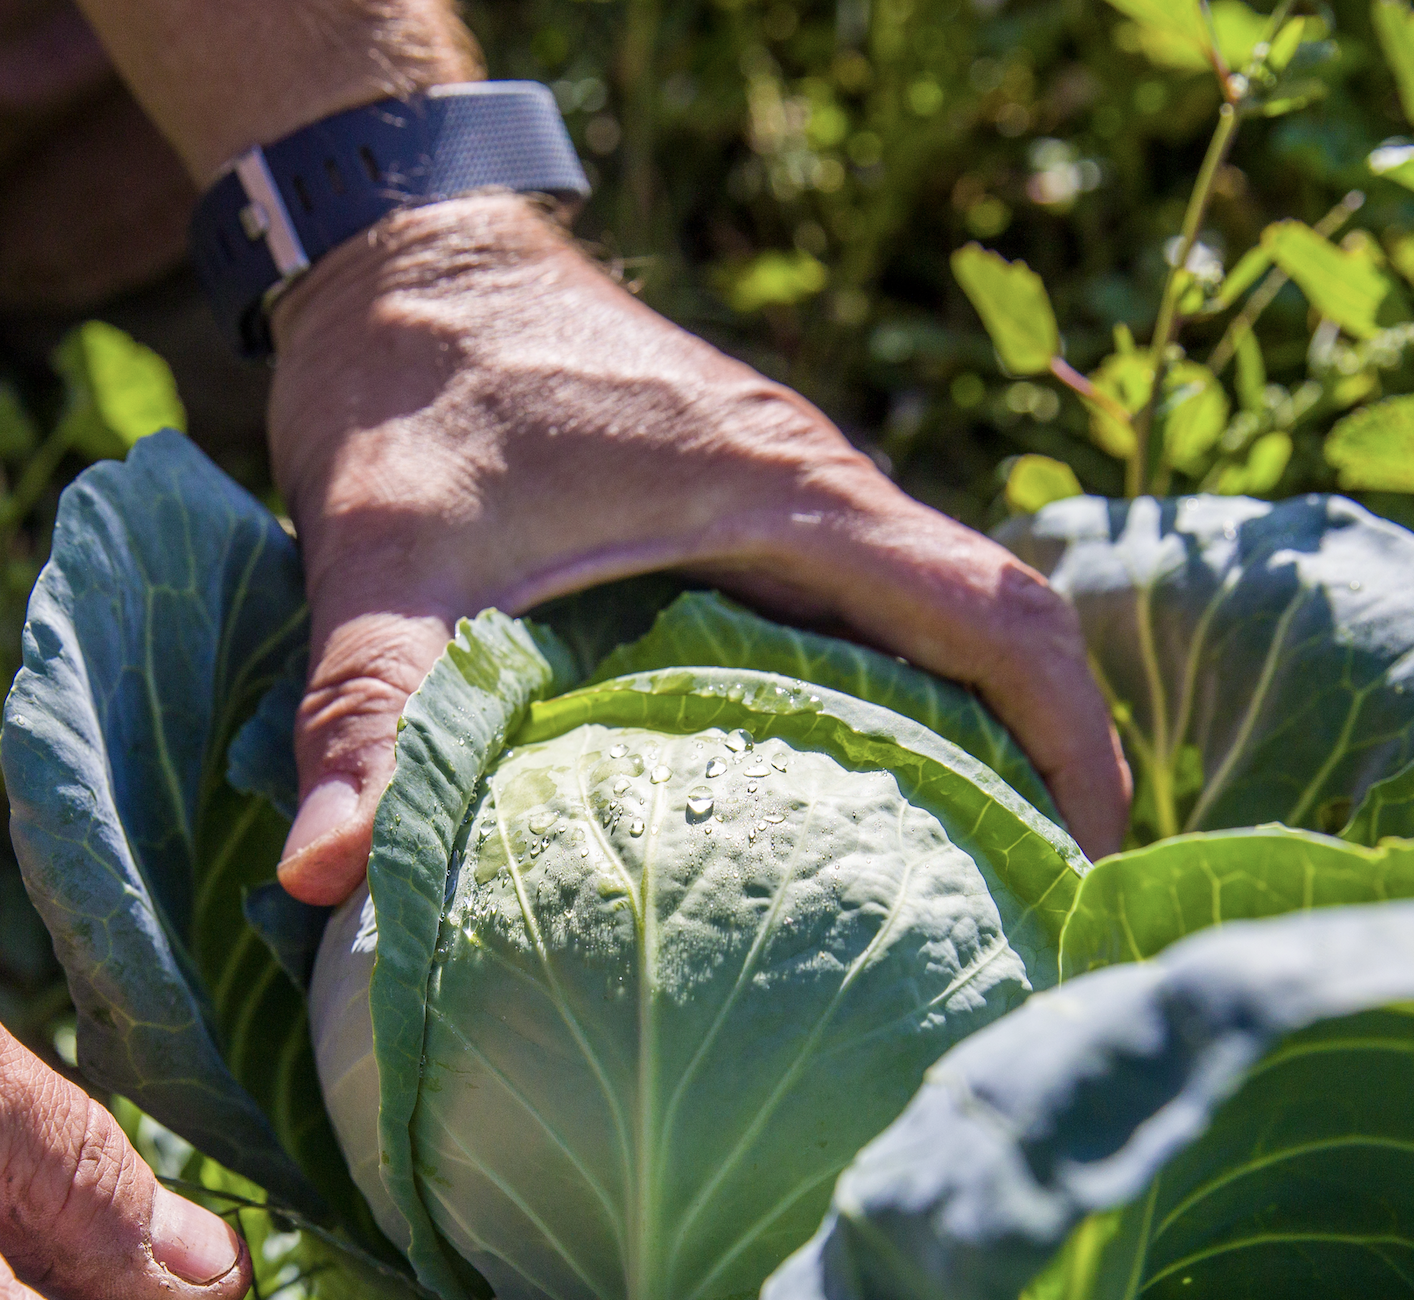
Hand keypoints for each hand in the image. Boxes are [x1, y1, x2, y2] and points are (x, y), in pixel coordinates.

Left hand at [268, 195, 1131, 905]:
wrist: (402, 259)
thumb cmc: (413, 382)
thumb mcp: (381, 549)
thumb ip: (366, 706)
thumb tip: (326, 875)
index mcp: (786, 495)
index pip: (1000, 614)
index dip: (1073, 743)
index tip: (1086, 870)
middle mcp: (816, 498)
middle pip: (997, 638)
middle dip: (1041, 776)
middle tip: (1026, 927)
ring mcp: (786, 508)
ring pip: (932, 635)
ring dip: (966, 749)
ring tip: (954, 900)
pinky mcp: (740, 522)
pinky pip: (856, 627)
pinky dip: (879, 716)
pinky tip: (824, 822)